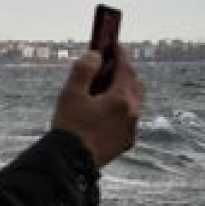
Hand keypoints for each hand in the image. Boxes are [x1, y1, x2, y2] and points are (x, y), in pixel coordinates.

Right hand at [51, 49, 141, 166]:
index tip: (114, 43)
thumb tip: (95, 55)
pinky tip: (106, 113)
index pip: (125, 68)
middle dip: (124, 72)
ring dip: (124, 91)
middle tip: (110, 66)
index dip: (120, 53)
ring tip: (107, 90)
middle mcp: (132, 112)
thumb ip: (84, 70)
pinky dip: (121, 110)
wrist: (70, 162)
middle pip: (135, 84)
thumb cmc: (69, 127)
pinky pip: (129, 119)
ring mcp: (131, 128)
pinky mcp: (127, 141)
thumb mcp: (70, 94)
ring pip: (134, 102)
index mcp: (121, 98)